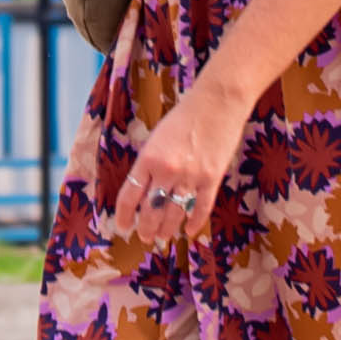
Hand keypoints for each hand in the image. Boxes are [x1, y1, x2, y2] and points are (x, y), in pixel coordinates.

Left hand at [119, 72, 258, 235]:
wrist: (217, 102)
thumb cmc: (184, 116)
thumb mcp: (156, 138)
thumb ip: (149, 164)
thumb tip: (144, 190)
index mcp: (148, 159)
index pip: (129, 196)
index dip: (123, 216)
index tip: (123, 226)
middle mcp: (167, 171)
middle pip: (150, 211)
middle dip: (145, 229)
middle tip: (145, 237)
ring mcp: (190, 177)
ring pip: (174, 215)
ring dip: (166, 230)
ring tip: (162, 236)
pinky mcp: (211, 179)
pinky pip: (200, 209)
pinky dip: (194, 223)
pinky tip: (188, 231)